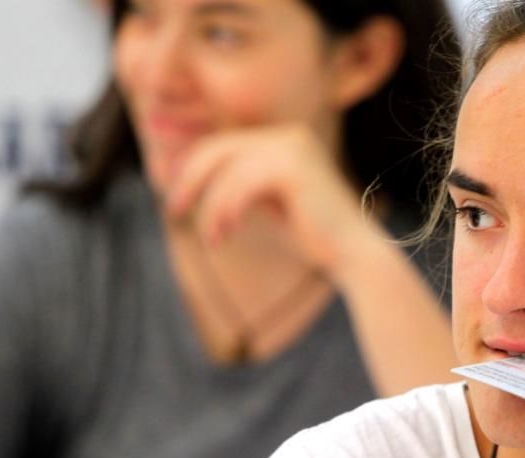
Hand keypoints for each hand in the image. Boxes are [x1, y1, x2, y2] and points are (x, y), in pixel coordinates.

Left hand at [164, 123, 382, 281]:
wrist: (352, 254)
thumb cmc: (311, 235)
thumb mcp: (266, 203)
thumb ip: (237, 186)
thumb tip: (187, 178)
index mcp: (286, 139)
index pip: (224, 144)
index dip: (191, 166)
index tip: (172, 194)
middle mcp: (289, 135)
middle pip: (217, 149)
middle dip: (189, 180)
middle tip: (172, 210)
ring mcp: (292, 147)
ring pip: (225, 170)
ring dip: (210, 208)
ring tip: (212, 238)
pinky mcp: (292, 167)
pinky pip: (239, 185)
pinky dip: (224, 211)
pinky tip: (224, 235)